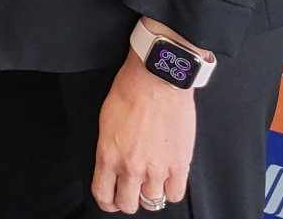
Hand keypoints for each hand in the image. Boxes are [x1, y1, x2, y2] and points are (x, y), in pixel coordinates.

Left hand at [93, 47, 195, 212]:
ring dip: (150, 194)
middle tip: (133, 190)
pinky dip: (171, 190)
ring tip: (152, 181)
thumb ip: (109, 149)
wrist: (156, 79)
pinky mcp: (179, 165)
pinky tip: (168, 179)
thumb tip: (112, 166)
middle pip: (128, 204)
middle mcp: (130, 167)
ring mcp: (156, 169)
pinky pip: (175, 195)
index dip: (107, 201)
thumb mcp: (106, 122)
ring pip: (152, 202)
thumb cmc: (130, 91)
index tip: (112, 199)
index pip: (103, 195)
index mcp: (107, 155)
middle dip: (128, 199)